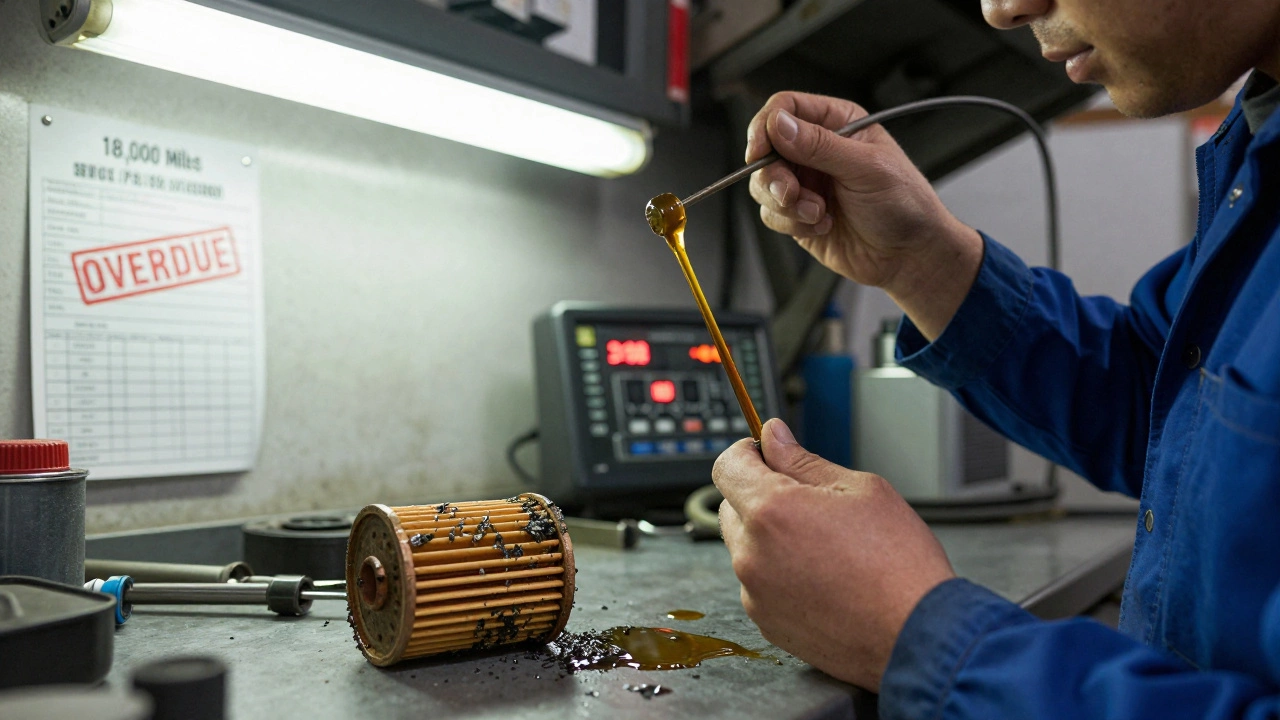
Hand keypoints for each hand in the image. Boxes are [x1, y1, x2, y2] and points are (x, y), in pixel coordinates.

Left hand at [713, 418, 955, 690]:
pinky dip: (780, 576)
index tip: (767, 455)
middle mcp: (752, 554)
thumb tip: (773, 437)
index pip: (726, 465)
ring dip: (770, 539)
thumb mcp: (860, 489)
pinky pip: (759, 585)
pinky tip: (822, 579)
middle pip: (730, 507)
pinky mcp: (766, 623)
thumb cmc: (899, 564)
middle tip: (809, 504)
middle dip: (759, 496)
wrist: (917, 635)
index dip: (747, 453)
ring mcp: (755, 593)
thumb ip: (803, 461)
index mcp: (771, 511)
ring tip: (824, 548)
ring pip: (746, 548)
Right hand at [745, 92, 983, 338]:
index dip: (766, 127)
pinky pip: (772, 214)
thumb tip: (778, 125)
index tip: (759, 151)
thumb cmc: (904, 204)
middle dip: (773, 175)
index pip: (786, 108)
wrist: (909, 255)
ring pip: (763, 184)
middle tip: (791, 193)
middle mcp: (816, 150)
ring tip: (818, 214)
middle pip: (766, 149)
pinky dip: (792, 223)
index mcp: (838, 122)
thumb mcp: (865, 168)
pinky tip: (824, 226)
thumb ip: (820, 145)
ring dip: (785, 204)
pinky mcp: (797, 214)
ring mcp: (805, 183)